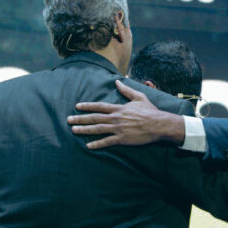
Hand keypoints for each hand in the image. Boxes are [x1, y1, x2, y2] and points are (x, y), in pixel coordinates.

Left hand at [68, 80, 184, 148]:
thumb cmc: (150, 111)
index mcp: (119, 108)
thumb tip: (117, 82)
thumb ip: (126, 90)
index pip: (99, 106)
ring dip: (84, 130)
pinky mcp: (122, 139)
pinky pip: (107, 142)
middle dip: (80, 119)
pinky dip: (97, 144)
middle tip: (68, 120)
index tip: (77, 106)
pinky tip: (88, 146)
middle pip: (94, 118)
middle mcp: (116, 118)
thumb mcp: (139, 97)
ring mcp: (118, 129)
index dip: (87, 106)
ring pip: (98, 129)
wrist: (159, 124)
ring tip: (73, 130)